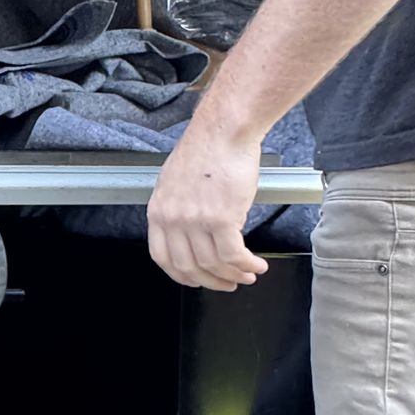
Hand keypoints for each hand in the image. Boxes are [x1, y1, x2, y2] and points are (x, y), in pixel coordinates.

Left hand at [147, 116, 268, 291]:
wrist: (224, 131)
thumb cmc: (207, 149)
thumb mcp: (176, 182)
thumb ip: (179, 211)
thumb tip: (191, 235)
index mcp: (158, 211)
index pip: (162, 257)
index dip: (182, 275)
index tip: (197, 280)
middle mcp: (172, 219)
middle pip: (189, 267)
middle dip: (212, 281)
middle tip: (228, 283)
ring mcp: (195, 220)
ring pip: (214, 264)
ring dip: (235, 275)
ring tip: (249, 274)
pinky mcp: (221, 219)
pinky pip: (234, 255)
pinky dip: (248, 265)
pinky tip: (257, 265)